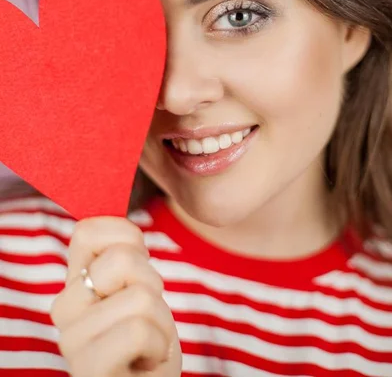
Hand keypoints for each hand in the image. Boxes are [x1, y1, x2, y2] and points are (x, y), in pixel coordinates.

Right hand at [51, 216, 181, 376]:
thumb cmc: (149, 339)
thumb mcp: (137, 287)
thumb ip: (123, 254)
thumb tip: (112, 198)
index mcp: (75, 282)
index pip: (89, 228)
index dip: (128, 237)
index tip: (138, 269)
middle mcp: (64, 307)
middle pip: (122, 258)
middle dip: (152, 283)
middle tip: (145, 314)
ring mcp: (72, 340)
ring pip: (139, 295)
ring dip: (160, 320)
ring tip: (147, 341)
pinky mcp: (88, 369)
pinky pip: (139, 329)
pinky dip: (159, 345)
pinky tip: (147, 360)